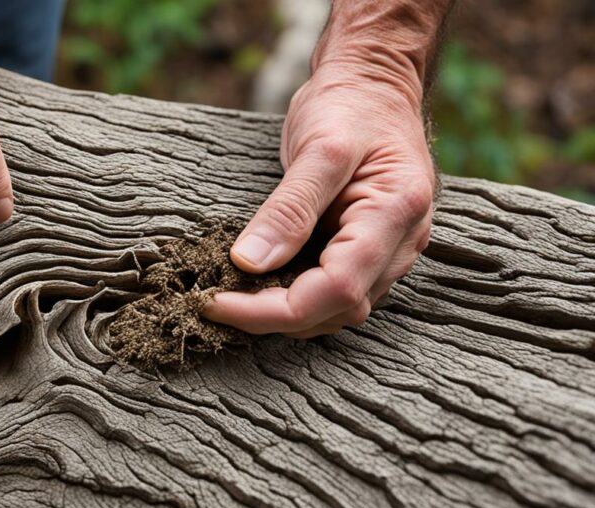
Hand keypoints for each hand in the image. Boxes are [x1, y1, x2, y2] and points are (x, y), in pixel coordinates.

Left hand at [203, 62, 434, 337]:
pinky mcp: (372, 251)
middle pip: (337, 309)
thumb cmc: (350, 104)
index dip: (272, 309)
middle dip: (273, 316)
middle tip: (214, 302)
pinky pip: (334, 291)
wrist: (374, 81)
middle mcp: (402, 242)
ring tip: (232, 297)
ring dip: (284, 313)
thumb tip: (248, 263)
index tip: (216, 303)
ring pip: (337, 310)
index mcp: (395, 213)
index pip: (335, 289)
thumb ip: (288, 208)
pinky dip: (295, 296)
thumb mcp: (318, 147)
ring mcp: (391, 250)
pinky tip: (260, 284)